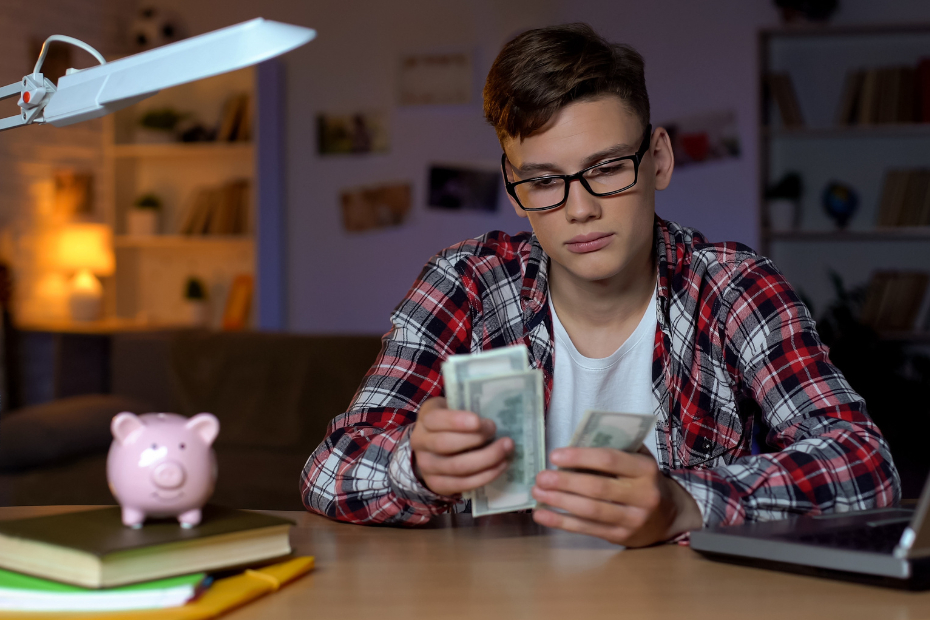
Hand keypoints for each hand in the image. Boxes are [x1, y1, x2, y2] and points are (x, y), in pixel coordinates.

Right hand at [409, 397, 513, 496]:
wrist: (435, 447)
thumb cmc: (454, 422)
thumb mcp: (455, 408)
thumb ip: (469, 408)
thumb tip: (498, 411)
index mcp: (425, 418)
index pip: (435, 419)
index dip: (456, 421)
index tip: (478, 421)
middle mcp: (420, 443)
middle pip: (445, 444)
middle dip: (476, 440)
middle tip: (500, 434)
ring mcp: (426, 466)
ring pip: (456, 467)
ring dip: (487, 459)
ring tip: (507, 450)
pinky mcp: (437, 485)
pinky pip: (462, 484)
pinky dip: (485, 476)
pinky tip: (501, 465)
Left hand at [531, 446, 701, 546]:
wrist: (670, 516)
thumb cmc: (645, 480)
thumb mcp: (638, 459)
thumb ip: (614, 448)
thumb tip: (575, 442)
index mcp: (645, 470)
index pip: (609, 460)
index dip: (580, 457)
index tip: (555, 455)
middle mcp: (642, 495)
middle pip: (597, 488)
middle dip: (564, 482)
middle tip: (540, 477)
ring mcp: (632, 519)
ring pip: (590, 511)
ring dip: (559, 502)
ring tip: (537, 493)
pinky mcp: (621, 537)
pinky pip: (587, 529)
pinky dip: (561, 522)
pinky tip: (542, 515)